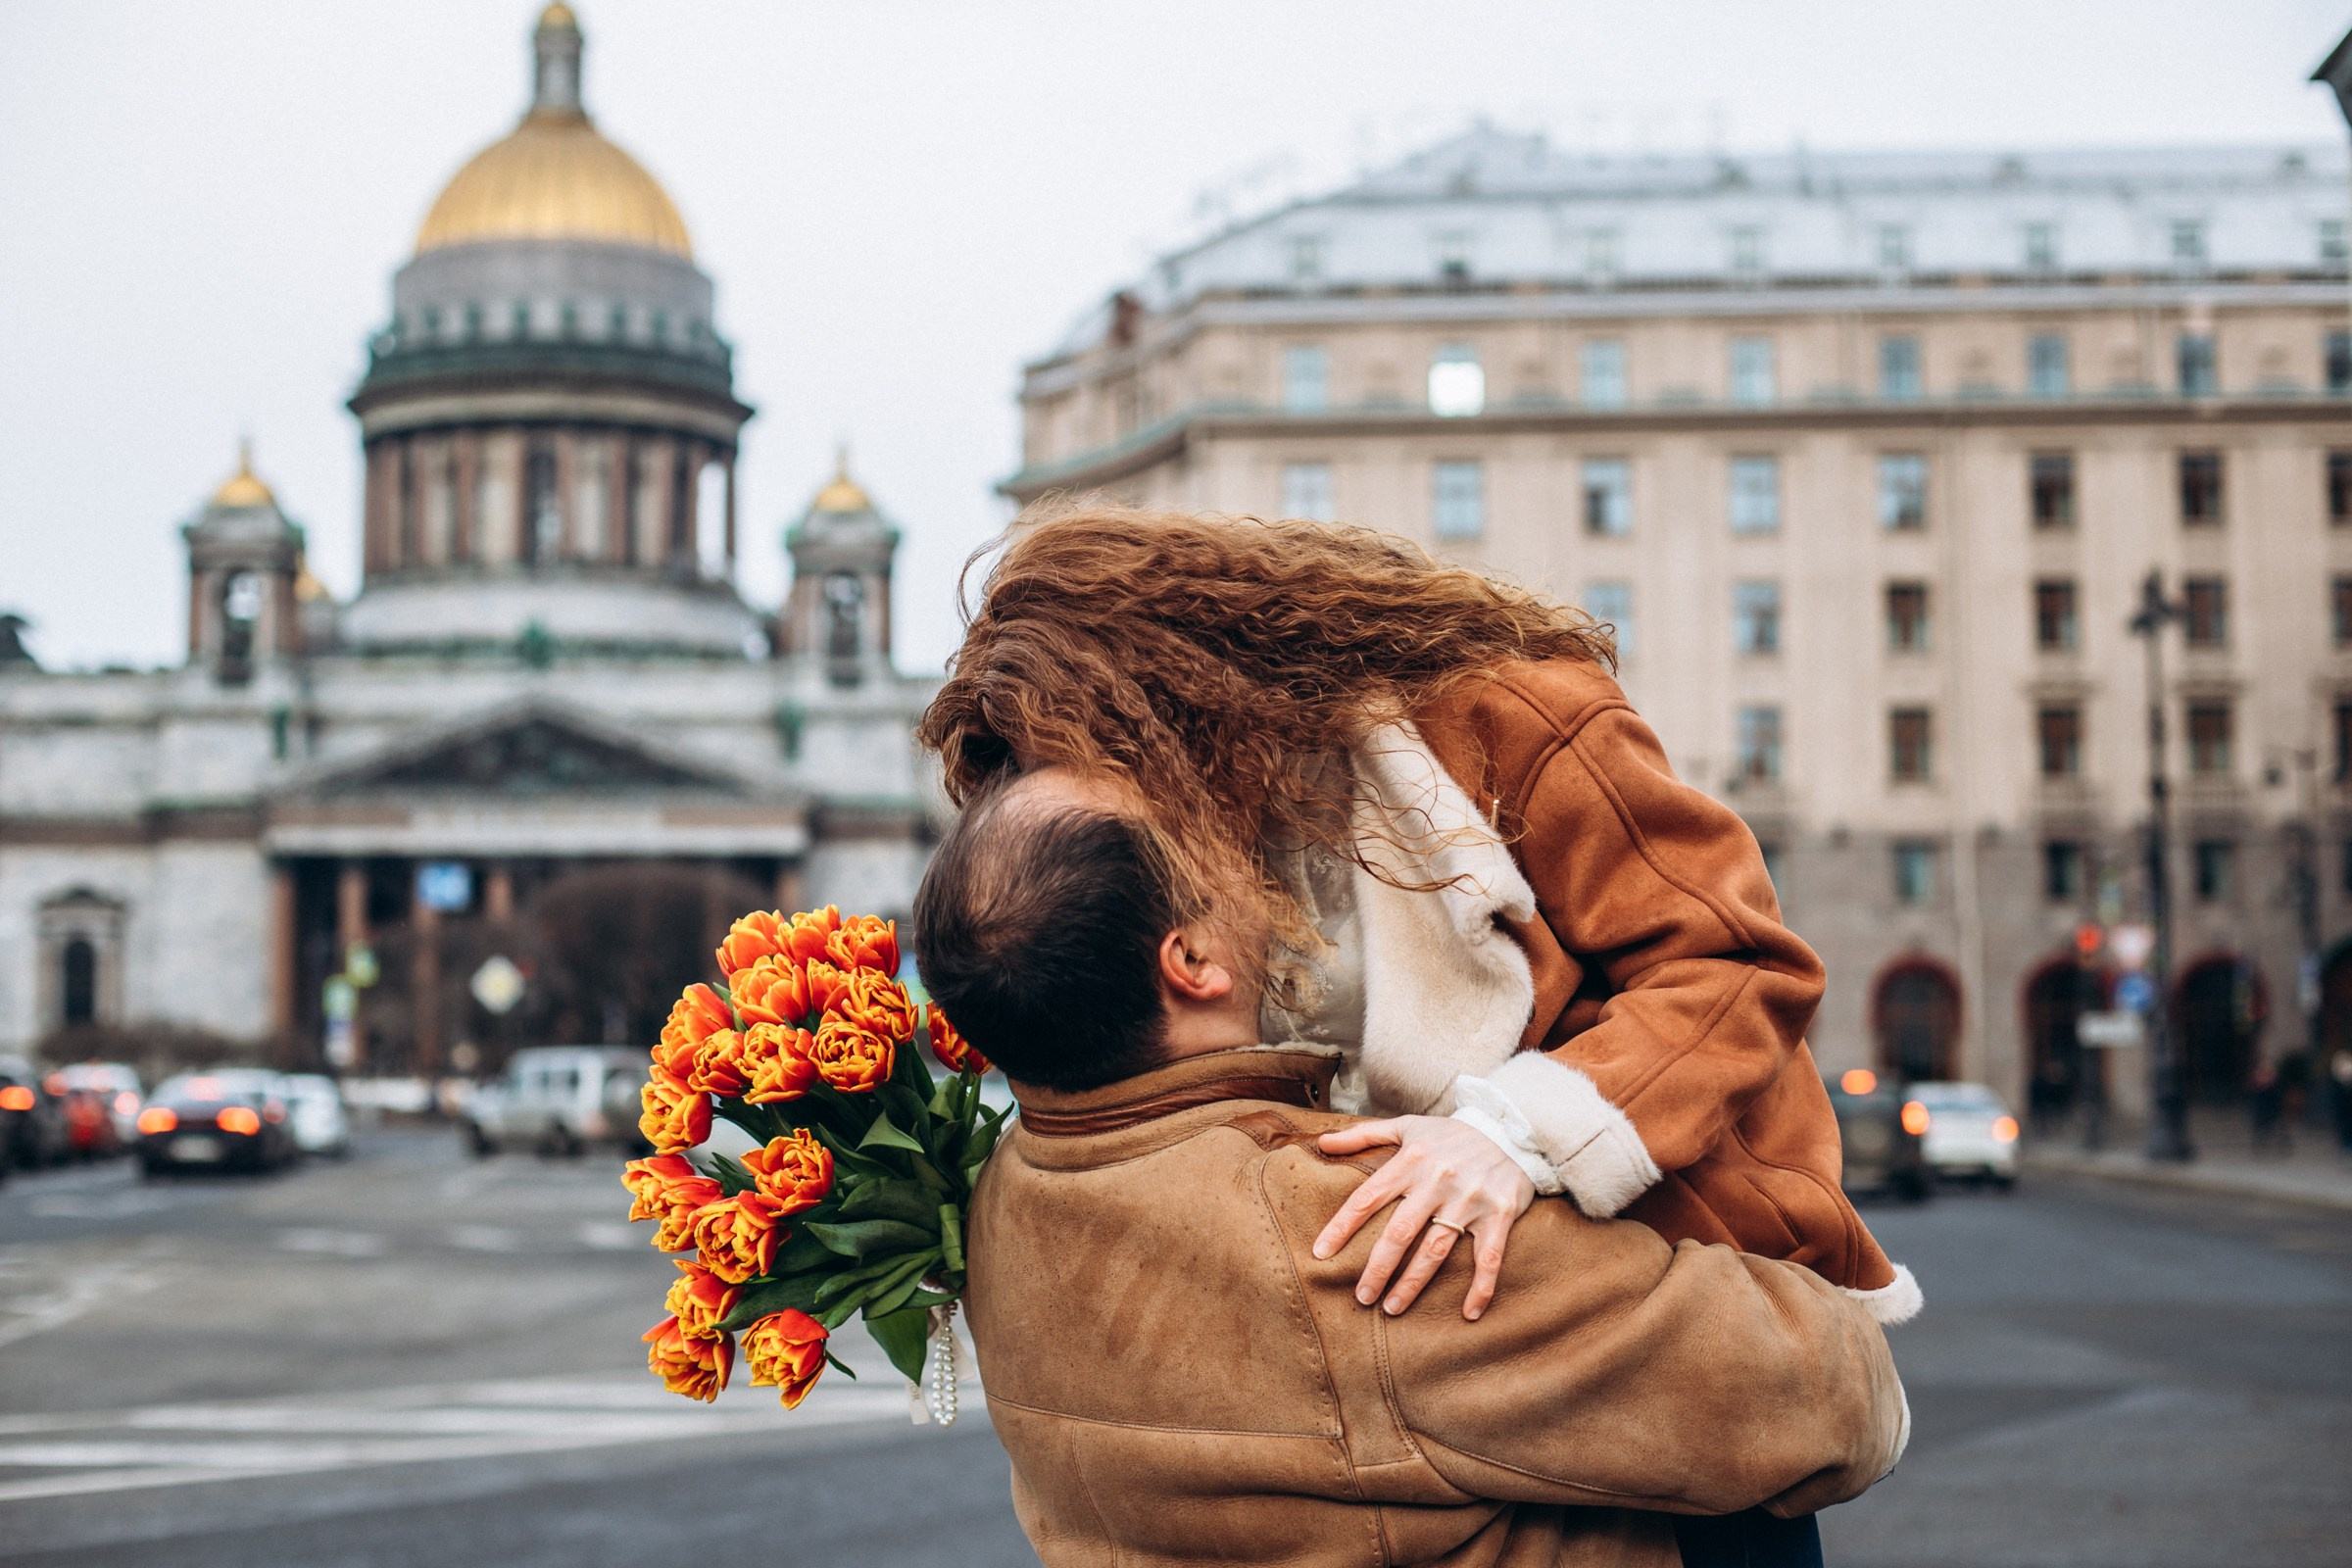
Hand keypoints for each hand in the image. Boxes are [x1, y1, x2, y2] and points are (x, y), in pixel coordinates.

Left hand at [1311, 1115, 1535, 1319]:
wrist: (1511, 1129)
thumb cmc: (1452, 1134)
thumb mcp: (1408, 1126)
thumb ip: (1365, 1135)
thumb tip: (1323, 1142)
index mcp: (1411, 1161)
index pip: (1367, 1197)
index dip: (1342, 1227)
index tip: (1322, 1253)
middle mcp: (1437, 1181)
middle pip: (1399, 1232)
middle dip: (1378, 1268)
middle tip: (1362, 1296)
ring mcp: (1469, 1200)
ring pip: (1436, 1250)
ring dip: (1413, 1283)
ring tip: (1393, 1307)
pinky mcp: (1499, 1215)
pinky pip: (1489, 1258)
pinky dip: (1480, 1287)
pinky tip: (1468, 1313)